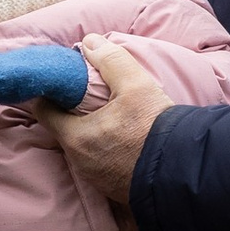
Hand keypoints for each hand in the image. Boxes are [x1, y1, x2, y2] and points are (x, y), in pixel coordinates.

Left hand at [44, 37, 171, 213]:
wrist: (185, 171)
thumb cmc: (155, 129)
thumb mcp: (136, 85)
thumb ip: (111, 60)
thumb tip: (90, 42)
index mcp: (76, 137)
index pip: (44, 111)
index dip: (50, 93)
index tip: (61, 82)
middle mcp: (80, 161)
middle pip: (64, 128)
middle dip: (71, 112)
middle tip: (87, 95)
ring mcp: (96, 178)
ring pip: (83, 147)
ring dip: (90, 131)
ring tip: (108, 114)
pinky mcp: (112, 188)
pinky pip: (100, 162)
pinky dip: (105, 148)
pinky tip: (122, 137)